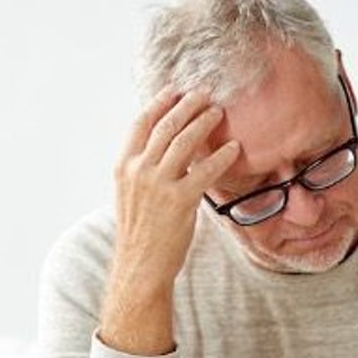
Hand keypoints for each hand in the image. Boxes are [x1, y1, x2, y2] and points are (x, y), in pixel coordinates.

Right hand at [99, 88, 240, 355]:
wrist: (140, 267)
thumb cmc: (141, 233)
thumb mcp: (132, 196)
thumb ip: (144, 170)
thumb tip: (166, 149)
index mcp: (124, 167)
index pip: (141, 124)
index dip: (160, 103)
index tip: (175, 90)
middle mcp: (138, 171)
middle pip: (166, 125)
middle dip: (187, 105)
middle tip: (205, 94)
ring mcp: (158, 185)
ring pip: (184, 141)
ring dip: (204, 122)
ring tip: (219, 112)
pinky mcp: (179, 201)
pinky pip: (205, 170)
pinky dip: (221, 155)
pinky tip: (234, 148)